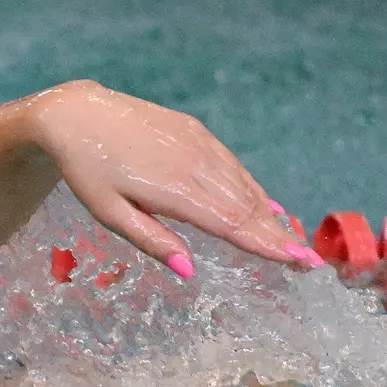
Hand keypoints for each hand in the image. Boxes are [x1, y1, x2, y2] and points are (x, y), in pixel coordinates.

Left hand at [28, 80, 318, 278]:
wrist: (77, 115)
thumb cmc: (87, 171)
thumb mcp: (109, 213)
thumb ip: (152, 241)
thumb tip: (189, 271)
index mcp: (175, 189)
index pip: (232, 224)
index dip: (268, 245)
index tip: (300, 263)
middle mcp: (196, 163)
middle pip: (246, 207)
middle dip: (278, 235)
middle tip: (308, 262)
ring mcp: (199, 144)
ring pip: (243, 184)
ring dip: (268, 214)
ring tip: (290, 241)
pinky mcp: (196, 131)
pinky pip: (232, 166)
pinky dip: (252, 188)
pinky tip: (265, 205)